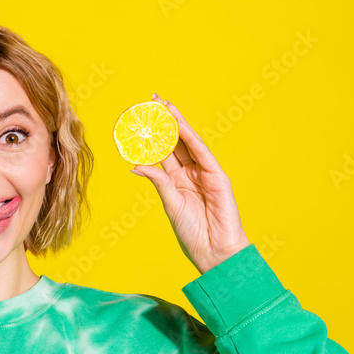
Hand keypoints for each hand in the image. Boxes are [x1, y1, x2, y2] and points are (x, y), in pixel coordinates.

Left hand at [131, 94, 250, 274]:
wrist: (215, 252)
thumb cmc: (193, 233)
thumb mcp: (170, 204)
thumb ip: (158, 181)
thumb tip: (135, 165)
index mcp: (178, 181)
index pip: (164, 152)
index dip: (154, 136)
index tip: (141, 119)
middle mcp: (191, 174)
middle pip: (177, 142)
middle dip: (166, 122)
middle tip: (152, 101)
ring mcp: (205, 173)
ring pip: (189, 143)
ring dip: (178, 124)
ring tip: (165, 106)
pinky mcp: (218, 177)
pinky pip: (203, 154)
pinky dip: (191, 139)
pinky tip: (180, 126)